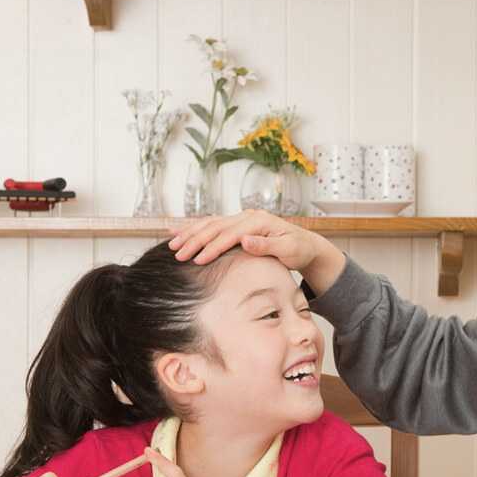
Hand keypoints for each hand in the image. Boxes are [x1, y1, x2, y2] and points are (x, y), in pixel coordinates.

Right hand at [167, 209, 345, 293]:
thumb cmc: (299, 250)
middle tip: (177, 254)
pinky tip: (177, 231)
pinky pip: (212, 225)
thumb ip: (267, 246)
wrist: (305, 245)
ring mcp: (241, 219)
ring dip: (189, 233)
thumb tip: (245, 241)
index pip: (230, 235)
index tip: (198, 260)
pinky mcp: (237, 225)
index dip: (213, 247)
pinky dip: (194, 228)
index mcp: (258, 221)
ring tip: (171, 244)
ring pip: (210, 224)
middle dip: (194, 240)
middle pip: (215, 226)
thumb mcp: (289, 250)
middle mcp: (247, 216)